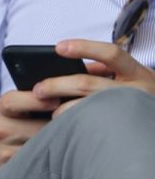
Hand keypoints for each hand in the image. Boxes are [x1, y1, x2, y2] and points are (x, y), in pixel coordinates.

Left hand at [34, 39, 154, 117]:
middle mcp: (136, 91)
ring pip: (85, 109)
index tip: (58, 47)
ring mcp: (129, 112)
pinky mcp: (121, 131)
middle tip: (37, 89)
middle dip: (57, 85)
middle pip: (87, 84)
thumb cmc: (140, 97)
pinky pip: (89, 128)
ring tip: (48, 111)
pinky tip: (60, 128)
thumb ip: (103, 71)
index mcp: (137, 72)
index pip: (111, 54)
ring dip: (61, 109)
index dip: (84, 48)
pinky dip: (72, 126)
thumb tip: (64, 69)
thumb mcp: (130, 79)